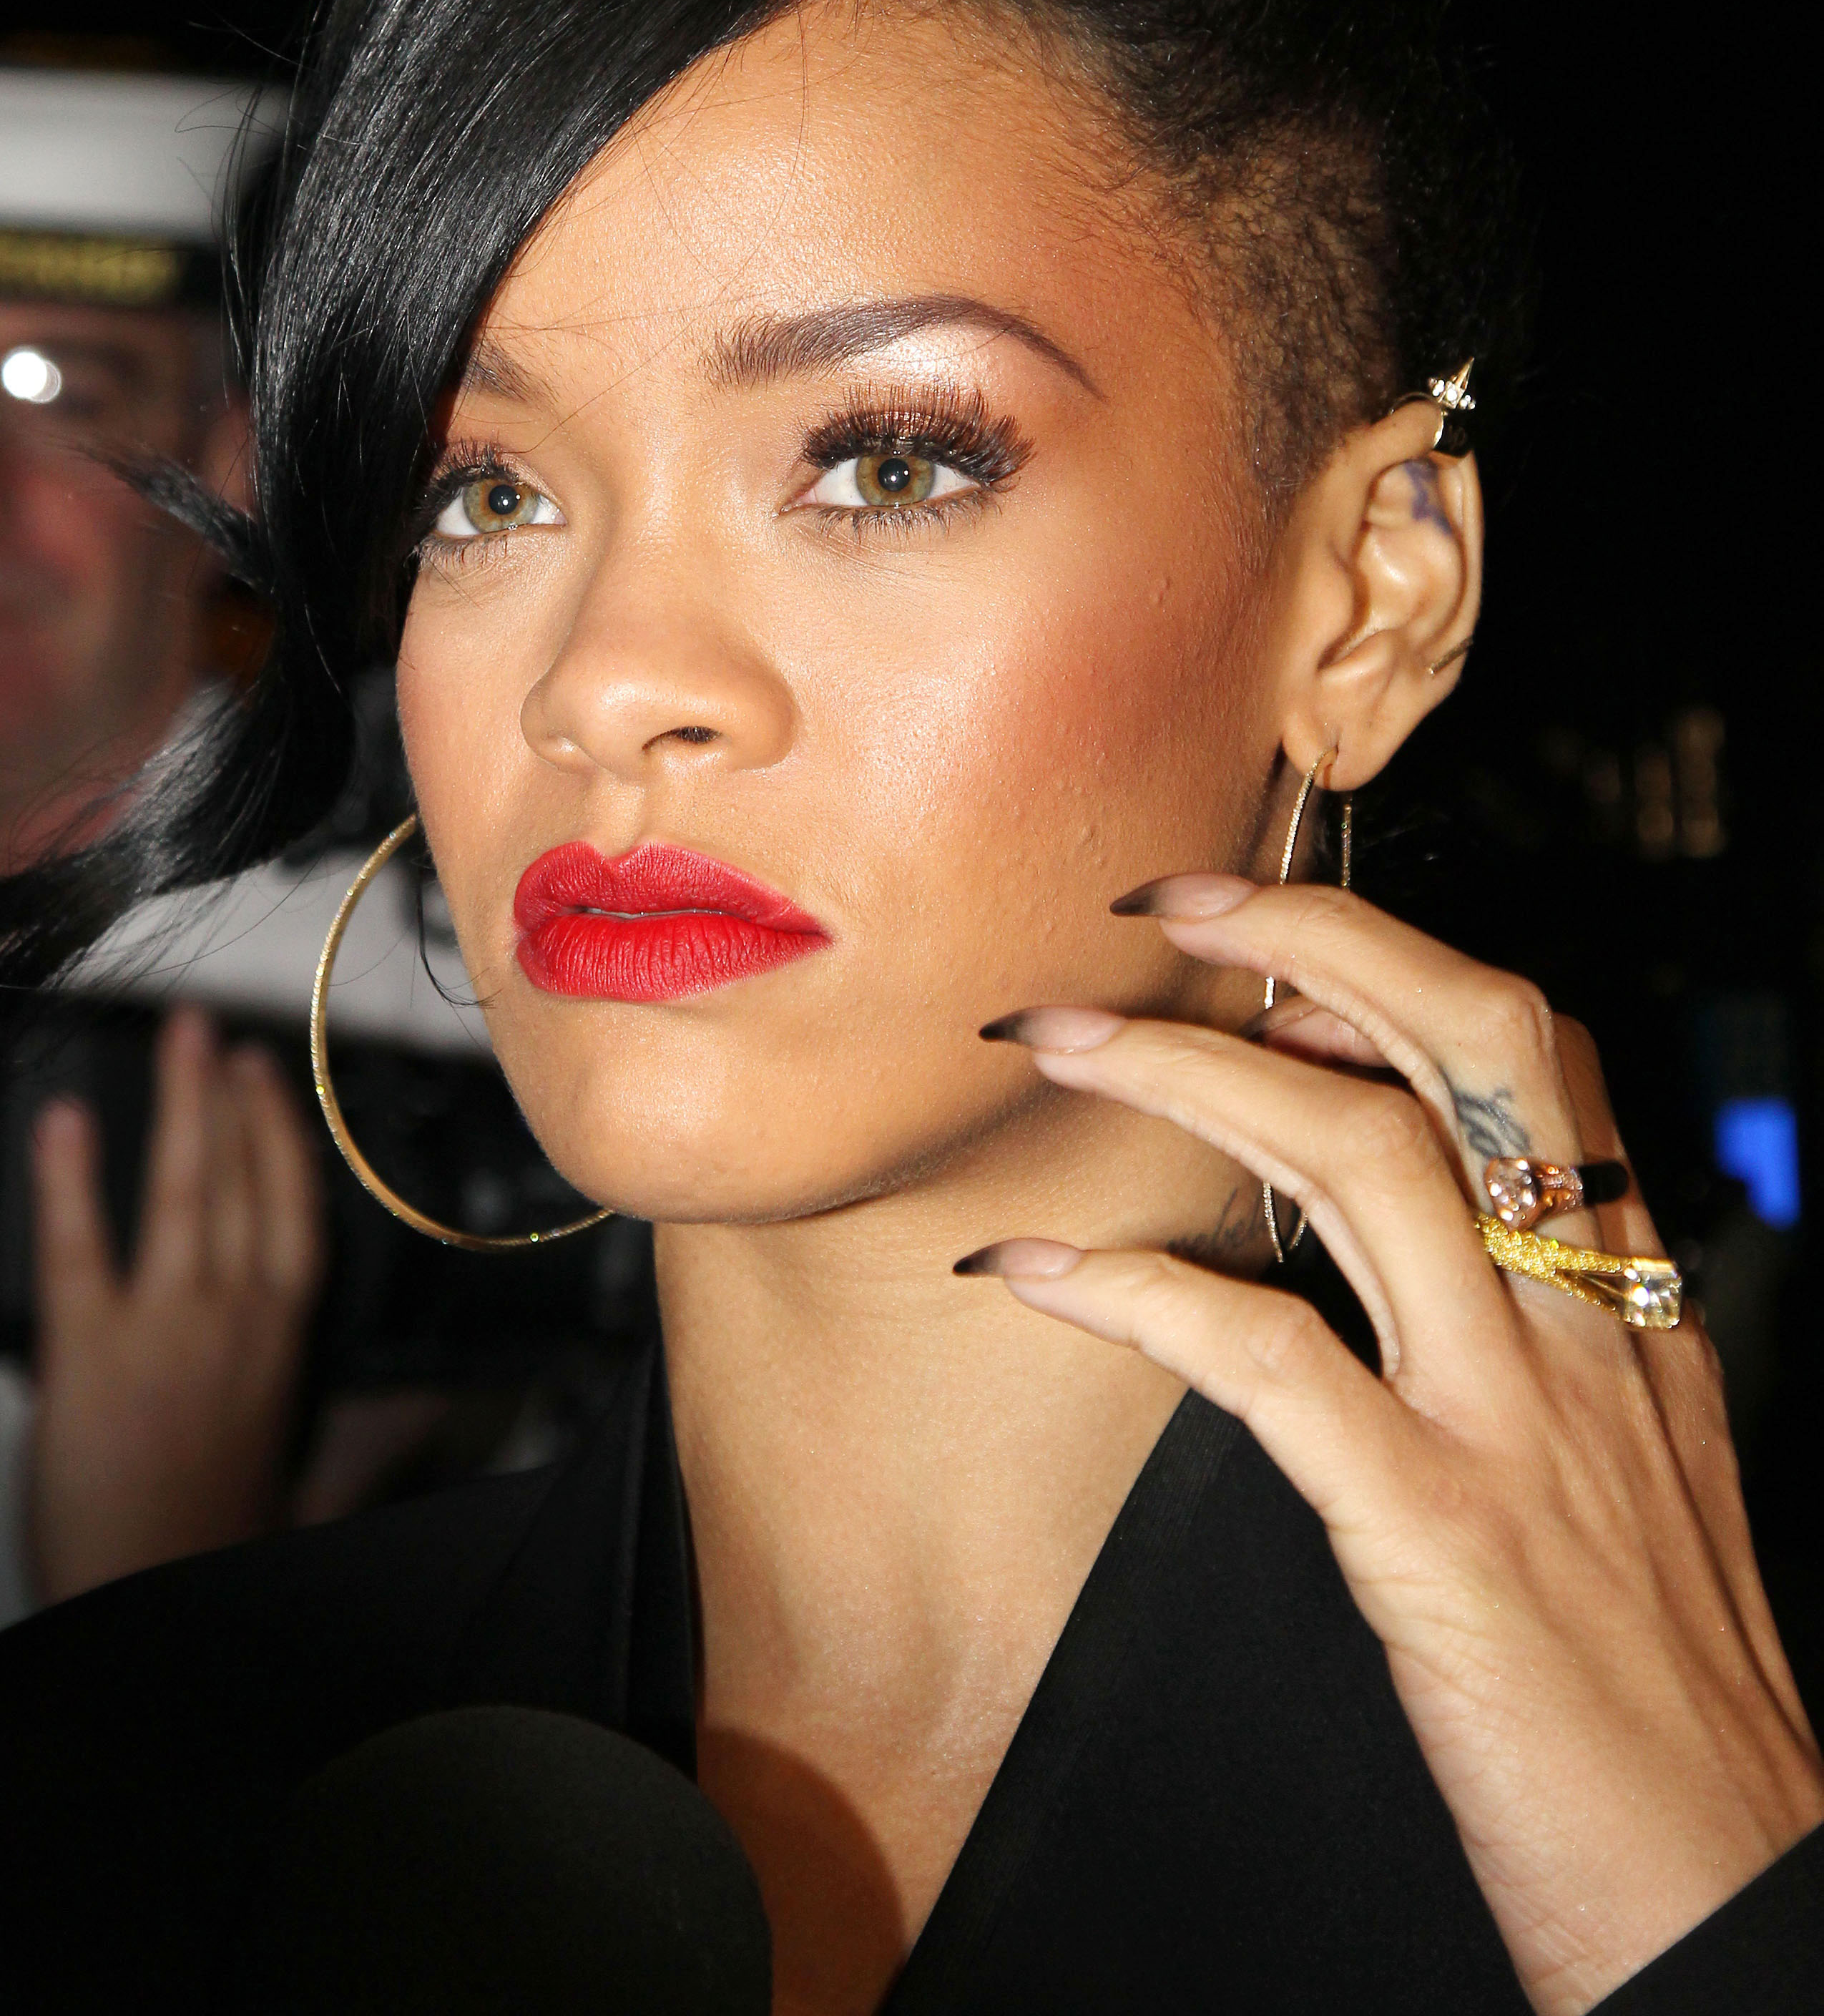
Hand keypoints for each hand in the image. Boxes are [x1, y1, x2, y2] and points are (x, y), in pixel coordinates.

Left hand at [28, 1005, 324, 1603]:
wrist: (153, 1601)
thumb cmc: (216, 1548)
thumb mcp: (316, 1487)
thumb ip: (372, 1435)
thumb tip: (437, 1403)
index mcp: (282, 1342)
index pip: (291, 1214)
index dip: (278, 1139)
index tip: (265, 1082)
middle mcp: (234, 1321)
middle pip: (238, 1184)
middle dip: (226, 1100)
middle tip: (212, 1034)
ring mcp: (165, 1331)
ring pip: (181, 1193)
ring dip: (177, 1105)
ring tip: (174, 1039)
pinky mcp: (87, 1355)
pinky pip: (79, 1249)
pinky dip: (69, 1180)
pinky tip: (63, 1121)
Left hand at [968, 878, 1823, 2015]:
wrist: (1723, 1891)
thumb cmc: (1651, 1688)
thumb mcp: (1618, 1467)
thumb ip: (1525, 1334)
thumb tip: (1390, 1218)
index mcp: (1630, 1302)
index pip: (1532, 1059)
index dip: (1392, 965)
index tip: (1265, 938)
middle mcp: (1583, 1326)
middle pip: (1469, 1046)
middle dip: (1315, 940)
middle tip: (1162, 900)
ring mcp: (1515, 1419)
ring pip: (1359, 1159)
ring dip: (1185, 1071)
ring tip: (1047, 1037)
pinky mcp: (1439, 1533)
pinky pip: (1271, 1360)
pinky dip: (1138, 1291)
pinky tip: (1031, 1272)